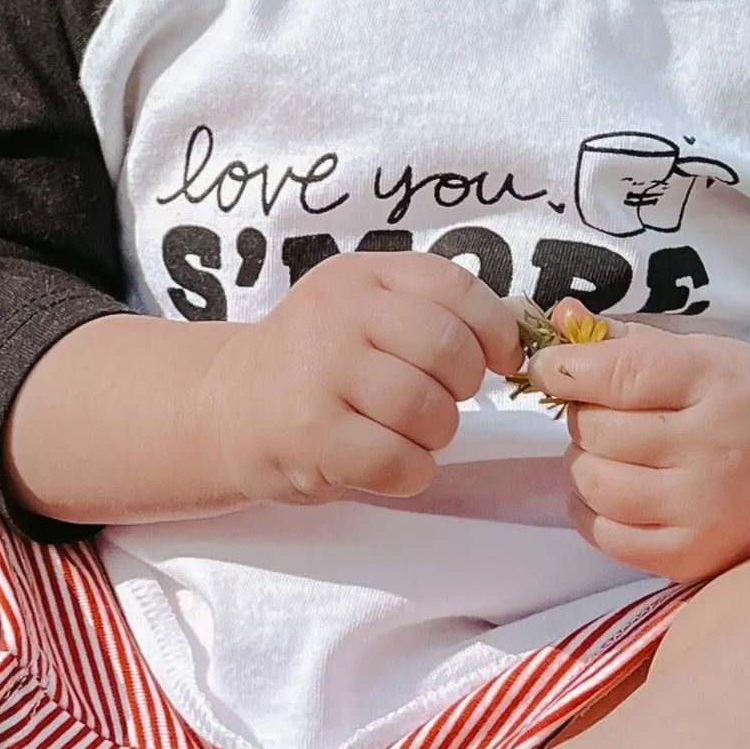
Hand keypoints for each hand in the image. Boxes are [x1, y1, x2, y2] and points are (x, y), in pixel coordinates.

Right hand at [196, 252, 522, 505]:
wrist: (225, 408)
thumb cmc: (313, 363)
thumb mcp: (360, 309)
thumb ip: (428, 310)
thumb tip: (524, 331)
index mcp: (359, 275)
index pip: (456, 287)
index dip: (494, 330)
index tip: (496, 360)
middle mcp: (338, 314)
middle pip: (450, 350)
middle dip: (461, 388)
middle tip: (436, 401)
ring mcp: (321, 374)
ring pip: (430, 410)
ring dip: (434, 435)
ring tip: (402, 433)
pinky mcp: (313, 436)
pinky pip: (401, 462)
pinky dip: (409, 472)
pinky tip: (383, 462)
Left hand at [527, 329, 749, 581]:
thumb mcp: (709, 356)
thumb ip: (630, 341)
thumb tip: (559, 318)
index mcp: (722, 383)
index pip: (619, 372)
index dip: (567, 366)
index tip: (553, 366)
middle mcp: (716, 449)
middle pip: (596, 428)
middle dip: (586, 415)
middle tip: (613, 415)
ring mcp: (705, 512)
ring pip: (593, 481)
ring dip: (586, 462)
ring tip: (618, 453)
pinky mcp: (692, 559)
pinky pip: (604, 533)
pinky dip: (594, 509)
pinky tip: (620, 492)